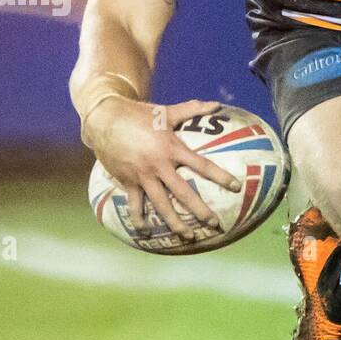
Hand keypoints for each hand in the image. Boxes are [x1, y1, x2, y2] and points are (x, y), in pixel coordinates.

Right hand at [84, 97, 240, 239]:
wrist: (104, 119)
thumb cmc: (138, 114)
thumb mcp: (166, 111)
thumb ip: (192, 109)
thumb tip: (216, 104)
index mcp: (171, 148)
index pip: (202, 165)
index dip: (220, 176)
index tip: (235, 187)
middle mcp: (159, 165)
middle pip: (183, 192)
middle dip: (200, 210)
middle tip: (215, 224)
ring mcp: (142, 175)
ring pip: (161, 204)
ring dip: (175, 222)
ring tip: (188, 235)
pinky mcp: (127, 181)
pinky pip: (135, 204)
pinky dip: (139, 218)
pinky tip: (146, 231)